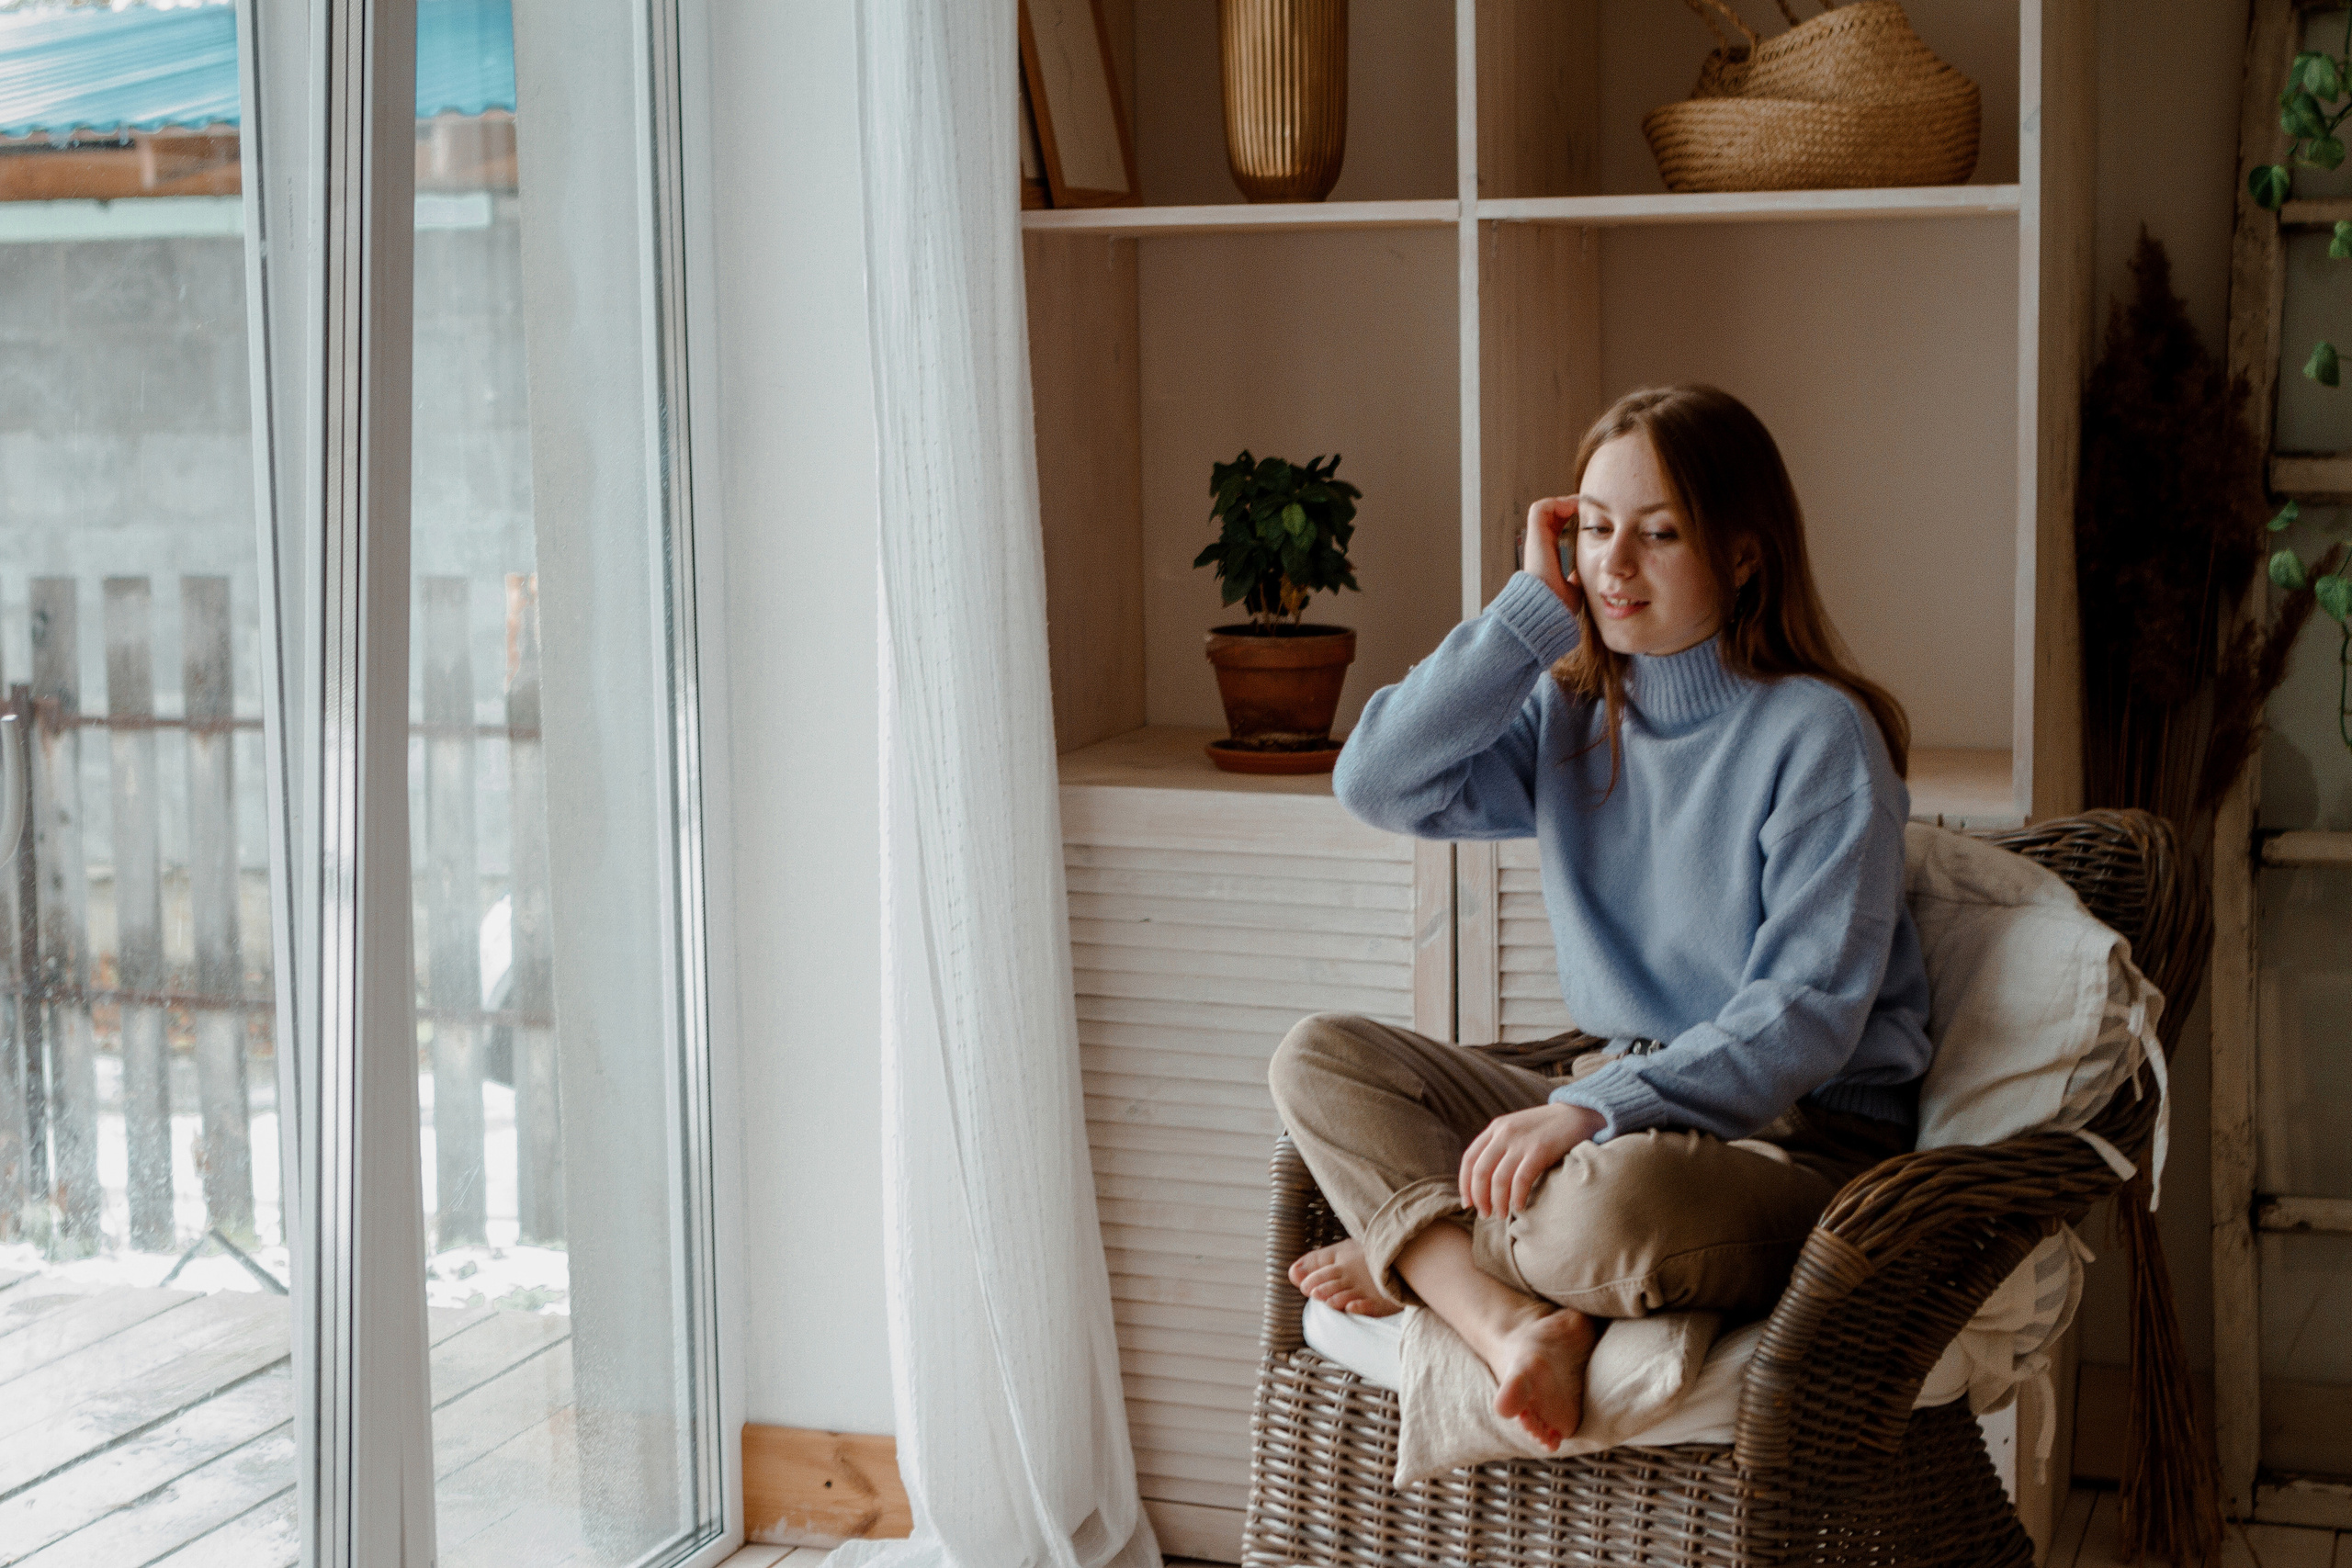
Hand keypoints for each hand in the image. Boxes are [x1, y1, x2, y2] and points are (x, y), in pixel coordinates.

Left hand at [1460, 1102, 1605, 1217]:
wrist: (1577, 1113)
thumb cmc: (1546, 1129)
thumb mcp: (1516, 1130)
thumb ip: (1500, 1147)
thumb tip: (1484, 1181)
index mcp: (1495, 1128)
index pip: (1469, 1159)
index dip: (1465, 1184)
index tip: (1468, 1203)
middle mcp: (1504, 1133)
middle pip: (1480, 1172)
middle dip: (1480, 1197)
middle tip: (1485, 1214)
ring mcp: (1521, 1141)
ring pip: (1498, 1179)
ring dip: (1497, 1202)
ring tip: (1502, 1215)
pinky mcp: (1539, 1150)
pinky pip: (1521, 1180)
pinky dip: (1517, 1197)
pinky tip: (1519, 1207)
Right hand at [1522, 496, 1584, 615]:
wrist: (1548, 606)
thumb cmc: (1560, 603)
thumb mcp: (1574, 588)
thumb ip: (1577, 579)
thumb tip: (1582, 576)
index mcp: (1549, 555)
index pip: (1558, 529)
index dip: (1573, 519)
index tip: (1592, 518)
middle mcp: (1541, 545)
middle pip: (1553, 515)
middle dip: (1572, 507)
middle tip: (1590, 505)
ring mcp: (1536, 539)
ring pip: (1546, 508)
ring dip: (1565, 502)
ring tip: (1583, 504)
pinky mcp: (1534, 534)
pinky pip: (1541, 507)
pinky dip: (1557, 503)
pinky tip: (1574, 508)